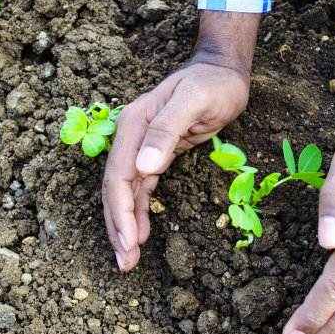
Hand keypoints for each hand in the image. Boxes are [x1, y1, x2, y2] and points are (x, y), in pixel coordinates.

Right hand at [102, 11, 261, 270]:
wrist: (220, 70)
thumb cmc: (212, 84)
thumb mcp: (194, 101)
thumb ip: (167, 131)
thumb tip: (144, 168)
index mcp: (134, 126)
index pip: (118, 176)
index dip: (121, 211)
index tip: (129, 242)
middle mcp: (131, 138)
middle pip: (115, 189)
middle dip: (118, 227)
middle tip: (125, 262)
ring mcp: (140, 147)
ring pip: (125, 193)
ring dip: (125, 225)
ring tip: (129, 258)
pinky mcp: (155, 154)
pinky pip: (140, 188)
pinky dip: (138, 212)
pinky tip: (142, 232)